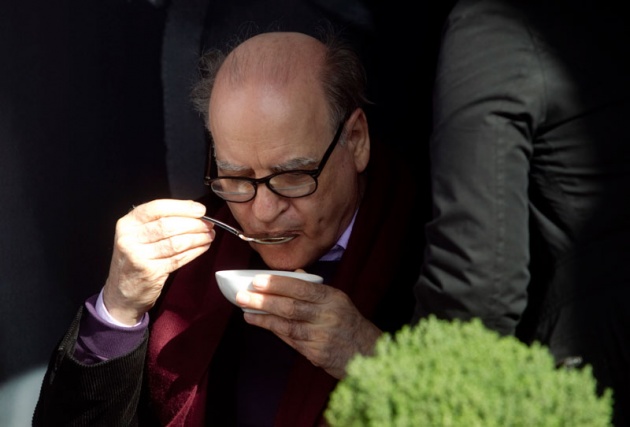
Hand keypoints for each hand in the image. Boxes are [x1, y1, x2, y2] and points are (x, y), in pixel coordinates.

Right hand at [103, 199, 214, 324]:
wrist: (122, 293)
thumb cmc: (135, 260)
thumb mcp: (137, 236)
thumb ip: (158, 222)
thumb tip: (192, 212)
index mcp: (128, 224)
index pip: (157, 208)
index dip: (182, 207)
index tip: (200, 210)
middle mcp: (130, 238)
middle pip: (168, 225)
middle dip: (194, 224)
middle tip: (208, 225)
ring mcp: (138, 256)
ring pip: (175, 242)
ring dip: (197, 238)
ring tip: (209, 235)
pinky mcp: (150, 272)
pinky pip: (178, 259)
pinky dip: (194, 252)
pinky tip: (203, 247)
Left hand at [236, 273, 381, 378]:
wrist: (367, 353)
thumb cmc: (348, 323)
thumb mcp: (338, 300)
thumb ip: (315, 288)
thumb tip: (294, 274)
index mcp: (332, 298)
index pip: (301, 288)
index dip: (278, 284)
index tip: (257, 280)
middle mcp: (328, 316)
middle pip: (290, 307)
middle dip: (263, 301)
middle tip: (242, 296)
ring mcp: (322, 336)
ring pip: (287, 325)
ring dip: (263, 318)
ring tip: (246, 311)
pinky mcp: (316, 354)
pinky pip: (291, 340)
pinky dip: (274, 331)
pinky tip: (260, 324)